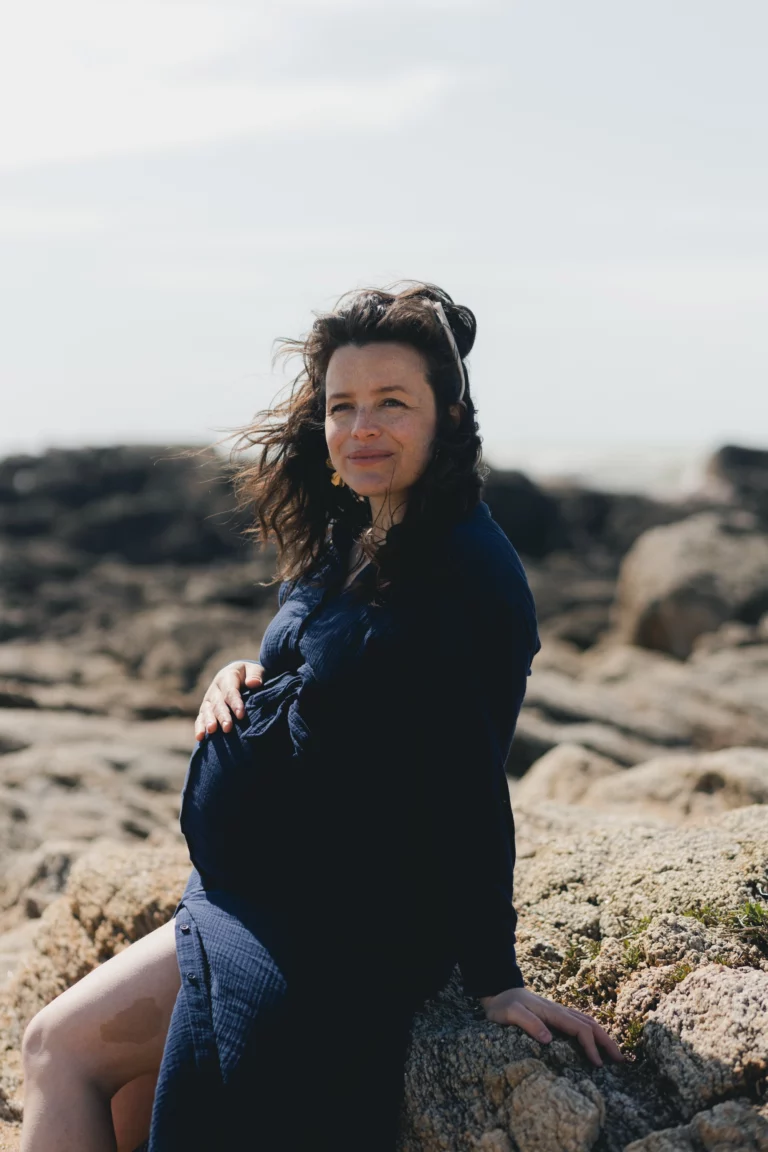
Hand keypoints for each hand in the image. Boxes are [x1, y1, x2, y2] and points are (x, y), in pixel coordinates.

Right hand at [194, 661, 264, 740]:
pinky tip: (200, 737)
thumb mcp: (255, 670)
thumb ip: (256, 675)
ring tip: (212, 731)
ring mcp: (209, 699)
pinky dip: (199, 727)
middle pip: (218, 703)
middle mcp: (216, 688)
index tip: (241, 715)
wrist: (240, 676)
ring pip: (207, 710)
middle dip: (223, 716)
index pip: (231, 691)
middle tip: (227, 728)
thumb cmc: (251, 675)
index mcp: (227, 676)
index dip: (235, 703)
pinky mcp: (206, 709)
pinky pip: (200, 718)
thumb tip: (254, 683)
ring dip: (209, 721)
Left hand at [478, 987, 624, 1067]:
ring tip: (614, 1054)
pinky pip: (580, 1023)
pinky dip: (593, 1033)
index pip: (579, 1029)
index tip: (598, 1064)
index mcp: (552, 1012)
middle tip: (621, 1060)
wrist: (498, 990)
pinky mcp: (556, 1016)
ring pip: (588, 1022)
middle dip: (607, 1041)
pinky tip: (595, 1043)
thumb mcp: (510, 1013)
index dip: (591, 1046)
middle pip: (590, 1024)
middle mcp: (559, 1011)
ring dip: (603, 1037)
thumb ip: (528, 1023)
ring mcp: (559, 1012)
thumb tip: (549, 1040)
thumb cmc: (503, 1004)